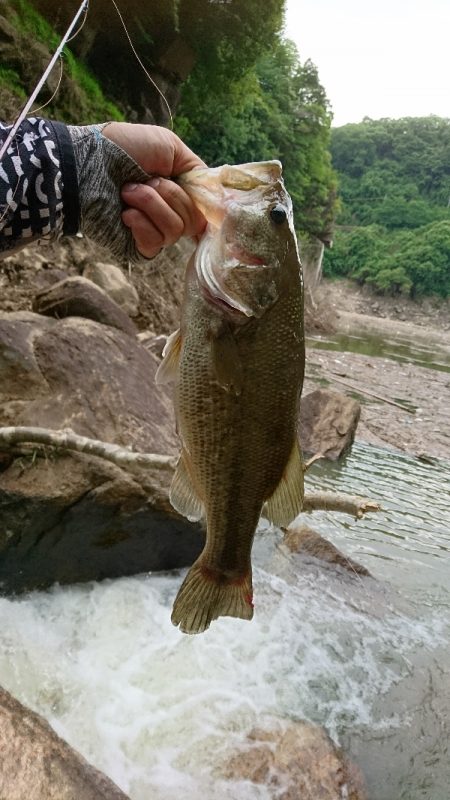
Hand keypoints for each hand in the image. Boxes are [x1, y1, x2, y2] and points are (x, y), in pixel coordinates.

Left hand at [103, 122, 206, 257]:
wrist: (86, 163)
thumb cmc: (124, 148)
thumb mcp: (171, 147)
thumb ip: (197, 172)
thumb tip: (217, 200)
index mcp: (178, 190)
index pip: (205, 212)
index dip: (209, 210)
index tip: (210, 204)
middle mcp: (168, 212)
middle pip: (194, 221)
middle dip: (170, 196)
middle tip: (146, 181)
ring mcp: (152, 231)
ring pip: (175, 231)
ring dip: (152, 205)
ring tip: (128, 192)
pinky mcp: (135, 246)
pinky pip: (155, 244)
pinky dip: (141, 224)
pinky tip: (125, 213)